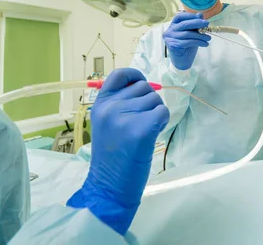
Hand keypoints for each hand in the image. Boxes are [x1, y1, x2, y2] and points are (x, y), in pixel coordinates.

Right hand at [67, 68, 168, 234]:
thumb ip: (120, 104)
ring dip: (156, 113)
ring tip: (144, 132)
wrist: (108, 186)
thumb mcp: (107, 123)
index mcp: (100, 104)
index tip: (141, 84)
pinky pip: (162, 112)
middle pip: (144, 87)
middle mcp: (110, 107)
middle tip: (141, 123)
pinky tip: (152, 135)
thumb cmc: (111, 157)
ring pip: (155, 100)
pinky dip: (162, 122)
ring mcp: (124, 117)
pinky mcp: (141, 130)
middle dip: (149, 102)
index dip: (135, 76)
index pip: (120, 75)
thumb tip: (147, 87)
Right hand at [163, 12, 210, 69]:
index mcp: (173, 25)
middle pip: (184, 24)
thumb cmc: (187, 46)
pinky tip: (205, 44)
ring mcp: (170, 38)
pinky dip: (198, 42)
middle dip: (197, 23)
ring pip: (187, 34)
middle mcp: (169, 30)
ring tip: (208, 38)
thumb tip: (200, 14)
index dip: (190, 16)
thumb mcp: (192, 33)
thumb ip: (194, 25)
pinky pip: (188, 42)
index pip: (180, 16)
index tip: (201, 18)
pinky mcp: (172, 45)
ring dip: (200, 35)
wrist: (182, 61)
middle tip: (207, 24)